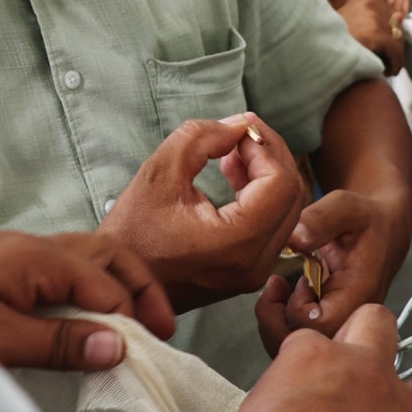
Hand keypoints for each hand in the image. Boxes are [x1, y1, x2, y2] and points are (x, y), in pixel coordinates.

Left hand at [0, 231, 174, 371]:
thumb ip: (60, 343)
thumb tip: (120, 345)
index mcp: (34, 257)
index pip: (105, 282)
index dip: (135, 316)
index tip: (155, 352)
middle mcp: (25, 246)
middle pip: (101, 254)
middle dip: (136, 286)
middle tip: (160, 327)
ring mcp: (5, 254)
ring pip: (76, 259)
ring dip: (109, 286)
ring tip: (128, 323)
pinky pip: (51, 271)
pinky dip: (78, 290)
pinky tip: (75, 319)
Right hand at [100, 114, 307, 311]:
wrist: (120, 285)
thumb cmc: (131, 233)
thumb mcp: (158, 173)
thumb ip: (201, 138)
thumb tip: (240, 126)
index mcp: (236, 244)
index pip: (279, 183)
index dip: (264, 146)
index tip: (238, 127)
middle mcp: (255, 265)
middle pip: (292, 196)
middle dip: (271, 155)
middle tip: (242, 130)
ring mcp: (254, 273)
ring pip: (286, 210)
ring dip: (267, 173)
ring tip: (233, 149)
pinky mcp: (248, 272)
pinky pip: (272, 225)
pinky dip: (261, 194)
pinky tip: (235, 174)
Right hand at [205, 305, 411, 411]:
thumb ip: (273, 403)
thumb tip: (282, 409)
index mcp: (310, 361)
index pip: (311, 336)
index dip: (303, 361)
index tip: (300, 382)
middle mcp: (362, 376)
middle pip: (377, 322)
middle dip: (364, 337)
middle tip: (351, 369)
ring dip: (402, 396)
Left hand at [254, 187, 411, 353]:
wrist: (382, 233)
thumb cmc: (366, 220)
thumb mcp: (348, 207)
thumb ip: (322, 219)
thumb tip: (294, 237)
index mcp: (361, 293)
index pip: (323, 324)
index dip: (298, 309)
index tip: (298, 281)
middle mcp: (353, 318)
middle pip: (307, 348)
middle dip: (277, 320)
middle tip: (274, 288)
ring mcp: (341, 326)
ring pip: (298, 351)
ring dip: (274, 323)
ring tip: (275, 291)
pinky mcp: (329, 327)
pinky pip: (297, 342)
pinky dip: (279, 323)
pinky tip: (280, 296)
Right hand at [320, 0, 411, 75]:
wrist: (311, 48)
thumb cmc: (325, 41)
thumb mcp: (347, 25)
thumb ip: (369, 22)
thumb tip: (399, 18)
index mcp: (361, 0)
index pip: (390, 14)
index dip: (391, 33)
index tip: (389, 47)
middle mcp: (369, 4)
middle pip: (396, 26)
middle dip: (394, 45)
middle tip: (389, 60)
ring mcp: (372, 19)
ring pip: (397, 40)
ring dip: (394, 56)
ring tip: (388, 67)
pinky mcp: (375, 36)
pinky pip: (395, 51)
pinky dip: (395, 63)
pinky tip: (388, 71)